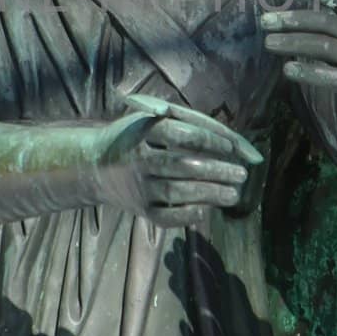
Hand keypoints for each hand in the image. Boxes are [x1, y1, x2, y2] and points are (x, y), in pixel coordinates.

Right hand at [92, 94, 263, 228]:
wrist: (95, 164)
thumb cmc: (139, 136)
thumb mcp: (157, 118)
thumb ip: (196, 124)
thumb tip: (240, 145)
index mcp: (145, 130)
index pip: (184, 135)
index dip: (213, 142)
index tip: (234, 149)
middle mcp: (139, 158)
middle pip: (182, 165)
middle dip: (216, 171)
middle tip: (242, 175)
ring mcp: (137, 186)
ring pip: (176, 192)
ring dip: (209, 194)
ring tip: (233, 194)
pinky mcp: (138, 209)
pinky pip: (165, 217)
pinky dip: (187, 215)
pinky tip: (206, 210)